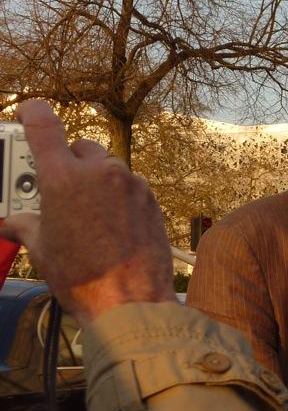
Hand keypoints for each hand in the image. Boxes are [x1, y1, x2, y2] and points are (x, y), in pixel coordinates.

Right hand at [0, 101, 176, 324]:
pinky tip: (109, 222)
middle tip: (52, 188)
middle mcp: (100, 172)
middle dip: (65, 162)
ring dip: (93, 180)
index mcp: (63, 177)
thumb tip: (12, 222)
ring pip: (106, 167)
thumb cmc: (83, 276)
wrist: (131, 299)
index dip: (34, 113)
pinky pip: (128, 186)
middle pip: (78, 148)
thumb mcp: (41, 249)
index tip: (30, 111)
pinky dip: (116, 195)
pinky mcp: (150, 198)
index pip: (44, 125)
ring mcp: (130, 183)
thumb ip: (25, 225)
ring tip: (83, 212)